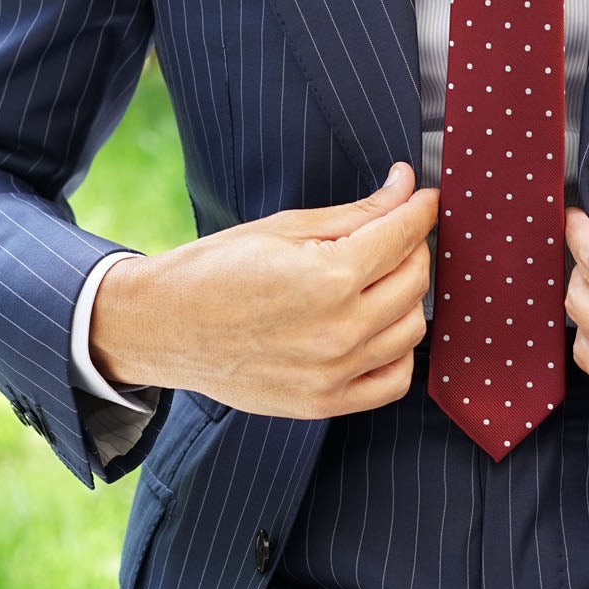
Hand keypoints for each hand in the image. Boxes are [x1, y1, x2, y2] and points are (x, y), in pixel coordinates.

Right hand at [90, 162, 437, 418]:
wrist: (164, 327)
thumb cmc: (217, 269)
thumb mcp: (285, 227)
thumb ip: (356, 212)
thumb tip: (405, 185)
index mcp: (328, 277)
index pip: (403, 235)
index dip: (421, 208)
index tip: (425, 197)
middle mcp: (339, 329)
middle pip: (416, 280)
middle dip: (412, 247)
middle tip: (391, 233)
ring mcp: (334, 372)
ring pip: (414, 329)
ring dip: (407, 297)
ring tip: (378, 278)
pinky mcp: (325, 402)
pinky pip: (395, 380)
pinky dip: (398, 351)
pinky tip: (377, 327)